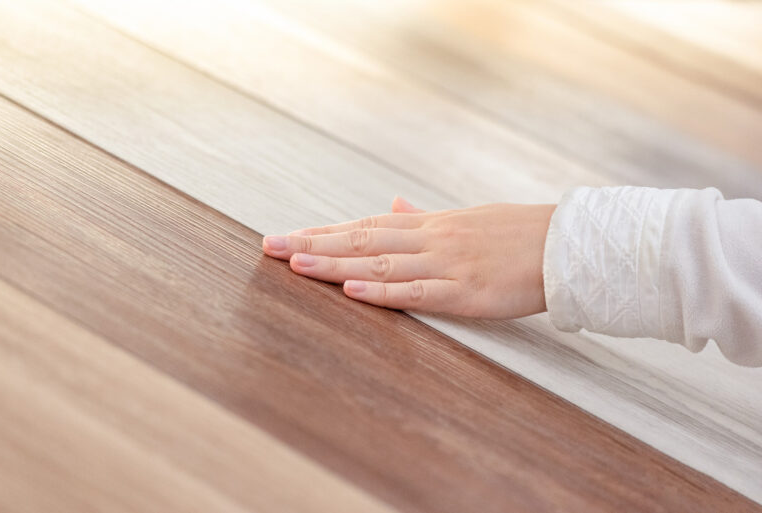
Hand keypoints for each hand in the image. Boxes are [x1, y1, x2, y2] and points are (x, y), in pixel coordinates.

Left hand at [263, 196, 555, 318]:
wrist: (566, 246)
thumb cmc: (517, 233)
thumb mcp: (466, 218)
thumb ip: (425, 217)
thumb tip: (394, 204)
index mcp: (430, 225)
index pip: (365, 226)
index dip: (324, 232)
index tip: (288, 235)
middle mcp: (431, 240)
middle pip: (362, 240)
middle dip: (315, 244)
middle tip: (271, 246)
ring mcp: (447, 265)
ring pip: (381, 263)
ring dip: (336, 264)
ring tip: (296, 264)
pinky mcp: (466, 293)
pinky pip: (417, 292)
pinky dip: (382, 291)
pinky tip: (352, 289)